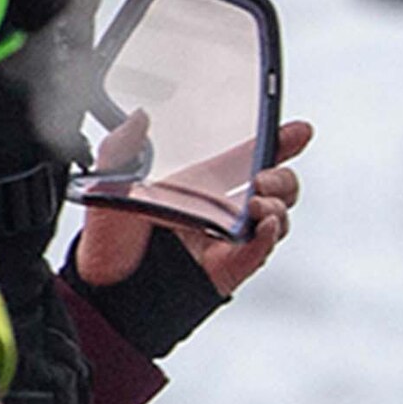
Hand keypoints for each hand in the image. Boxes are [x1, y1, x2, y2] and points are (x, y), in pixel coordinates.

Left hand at [73, 119, 312, 295]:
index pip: (246, 158)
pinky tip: (262, 225)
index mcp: (198, 185)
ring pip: (276, 217)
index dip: (277, 143)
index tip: (297, 132)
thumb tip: (139, 117)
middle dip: (282, 177)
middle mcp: (219, 210)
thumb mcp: (110, 184)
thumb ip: (123, 147)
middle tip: (265, 178)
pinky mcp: (230, 266)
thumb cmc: (107, 239)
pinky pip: (260, 250)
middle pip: (274, 187)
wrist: (105, 287)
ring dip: (277, 206)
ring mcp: (228, 239)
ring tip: (258, 203)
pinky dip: (268, 237)